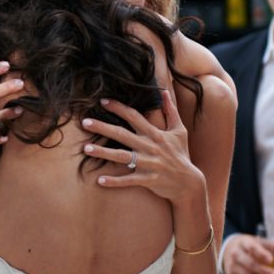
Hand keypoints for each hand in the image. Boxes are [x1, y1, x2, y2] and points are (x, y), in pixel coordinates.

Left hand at [81, 90, 204, 205]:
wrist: (189, 182)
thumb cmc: (181, 155)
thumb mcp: (179, 131)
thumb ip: (170, 111)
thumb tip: (163, 91)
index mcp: (155, 134)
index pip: (134, 117)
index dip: (118, 108)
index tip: (102, 101)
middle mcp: (150, 147)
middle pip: (122, 135)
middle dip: (103, 128)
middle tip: (84, 122)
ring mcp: (148, 164)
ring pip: (122, 157)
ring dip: (103, 153)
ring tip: (86, 149)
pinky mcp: (148, 179)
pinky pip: (128, 180)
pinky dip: (114, 181)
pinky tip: (99, 180)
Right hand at [221, 234, 273, 273]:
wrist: (229, 249)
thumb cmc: (247, 246)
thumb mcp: (258, 242)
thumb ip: (273, 246)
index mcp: (244, 243)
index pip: (252, 247)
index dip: (261, 253)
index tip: (270, 259)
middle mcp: (235, 253)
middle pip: (249, 263)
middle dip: (262, 270)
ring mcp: (232, 265)